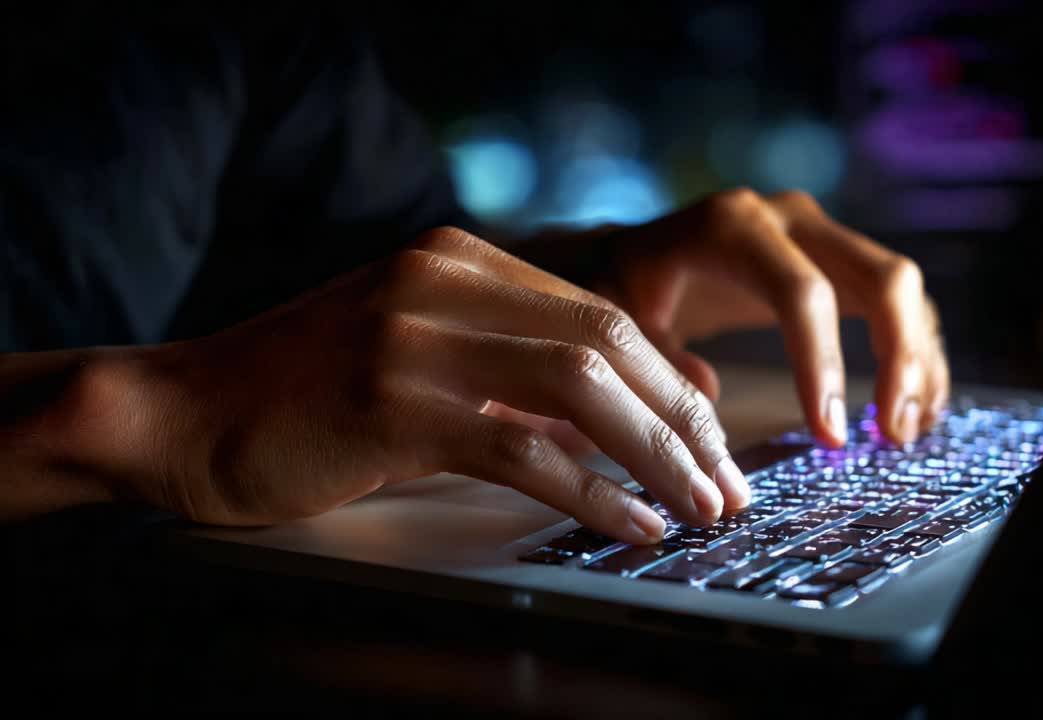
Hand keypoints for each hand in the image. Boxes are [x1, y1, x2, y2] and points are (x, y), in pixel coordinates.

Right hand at [85, 228, 752, 542]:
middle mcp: (444, 282)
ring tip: (699, 509)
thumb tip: (633, 411)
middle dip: (681, 421)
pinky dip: (589, 490)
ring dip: (655, 454)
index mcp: (459, 261)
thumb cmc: (309, 395)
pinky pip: (520, 447)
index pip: (604, 313)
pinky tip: (627, 523)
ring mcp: (416, 337)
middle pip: (610, 342)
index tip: (712, 440)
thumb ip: (518, 374)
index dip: (670, 383)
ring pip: (580, 387)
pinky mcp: (391, 402)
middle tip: (725, 484)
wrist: (183, 412)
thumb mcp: (425, 361)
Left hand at [596, 188, 948, 445]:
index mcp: (732, 227)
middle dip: (901, 358)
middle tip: (892, 435)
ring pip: (903, 291)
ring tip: (904, 433)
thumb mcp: (615, 317)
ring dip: (918, 362)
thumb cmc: (622, 287)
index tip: (830, 436)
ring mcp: (822, 237)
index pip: (801, 293)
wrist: (636, 254)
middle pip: (882, 278)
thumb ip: (652, 355)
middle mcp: (789, 220)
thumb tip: (707, 394)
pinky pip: (899, 304)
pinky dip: (915, 355)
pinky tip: (911, 410)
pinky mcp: (840, 264)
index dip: (822, 364)